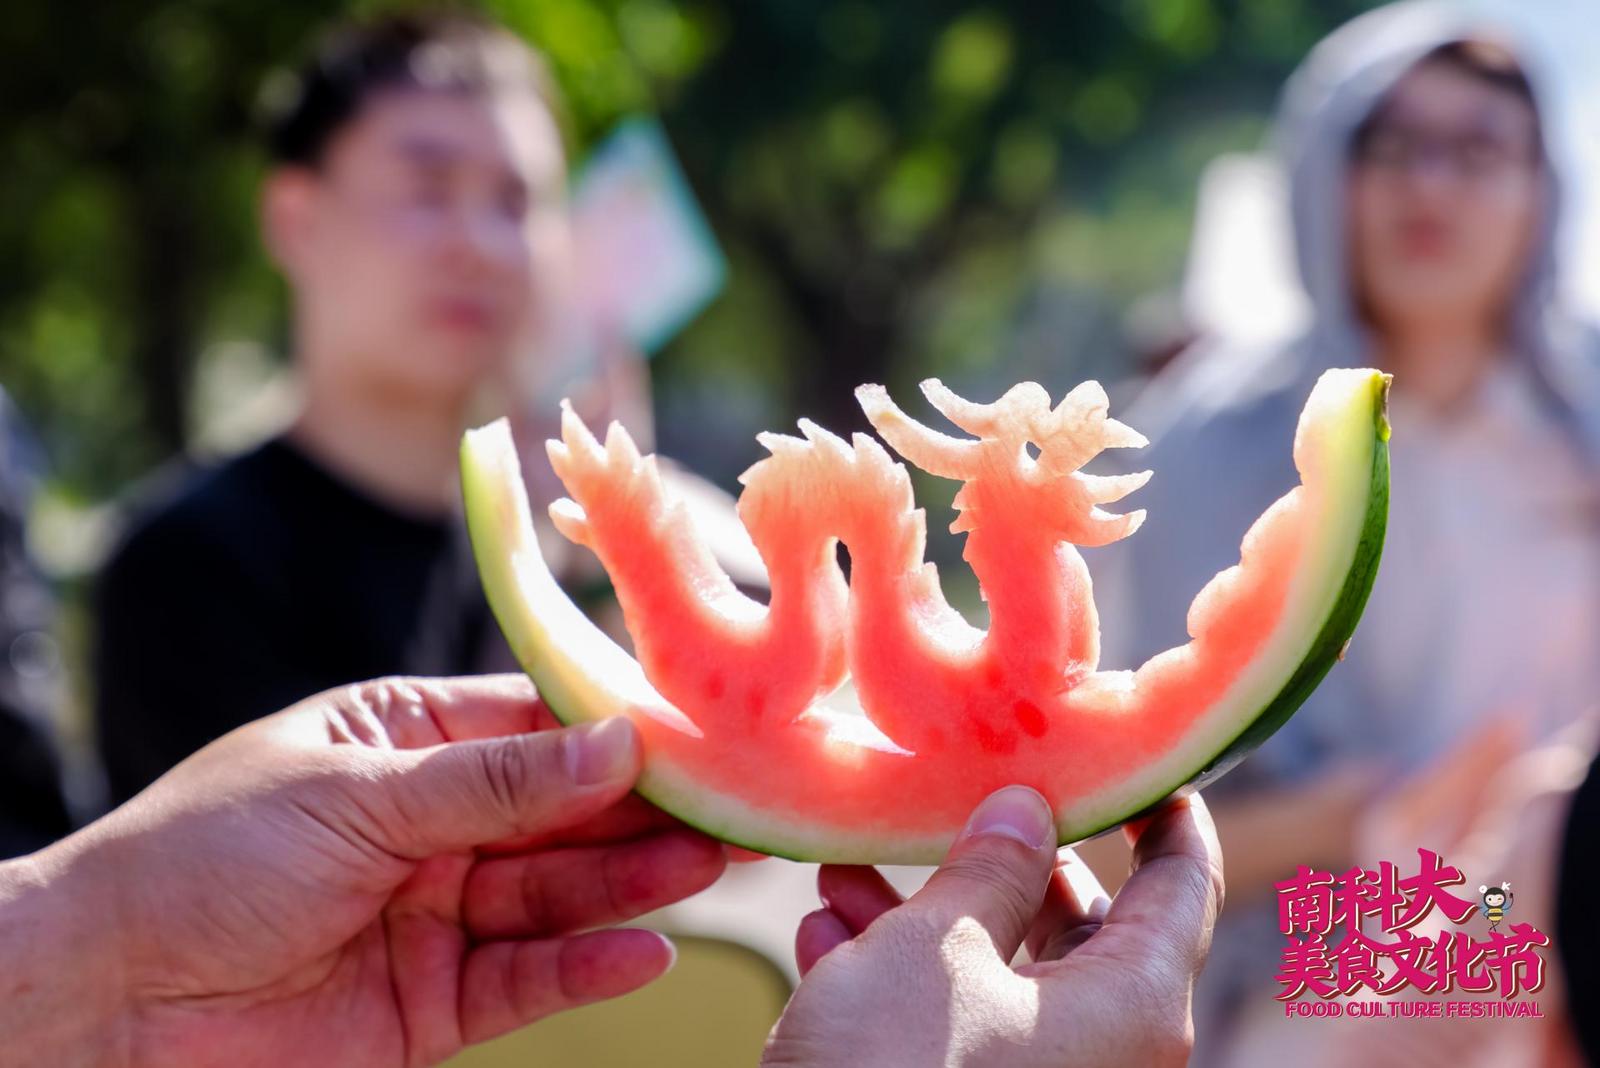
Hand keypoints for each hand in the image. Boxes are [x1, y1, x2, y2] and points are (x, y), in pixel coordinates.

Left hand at [1, 675, 727, 1067]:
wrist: (99, 1000)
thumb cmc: (202, 857)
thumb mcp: (354, 795)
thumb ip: (492, 781)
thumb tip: (618, 743)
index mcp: (405, 741)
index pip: (533, 724)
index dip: (615, 728)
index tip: (699, 725)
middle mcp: (432, 824)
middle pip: (562, 811)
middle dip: (643, 808)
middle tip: (734, 801)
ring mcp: (437, 913)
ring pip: (557, 893)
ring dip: (632, 881)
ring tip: (709, 864)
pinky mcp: (434, 1004)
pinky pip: (527, 978)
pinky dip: (585, 967)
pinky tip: (645, 949)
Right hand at [765, 788, 1223, 1067]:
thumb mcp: (938, 946)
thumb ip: (990, 868)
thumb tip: (1026, 809)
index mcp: (1135, 1006)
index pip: (1183, 882)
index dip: (1163, 807)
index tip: (1133, 748)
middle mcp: (1105, 1051)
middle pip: (1081, 924)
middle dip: (1004, 857)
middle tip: (963, 795)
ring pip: (1001, 969)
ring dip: (927, 912)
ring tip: (848, 868)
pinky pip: (959, 1024)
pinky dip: (900, 977)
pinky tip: (826, 933)